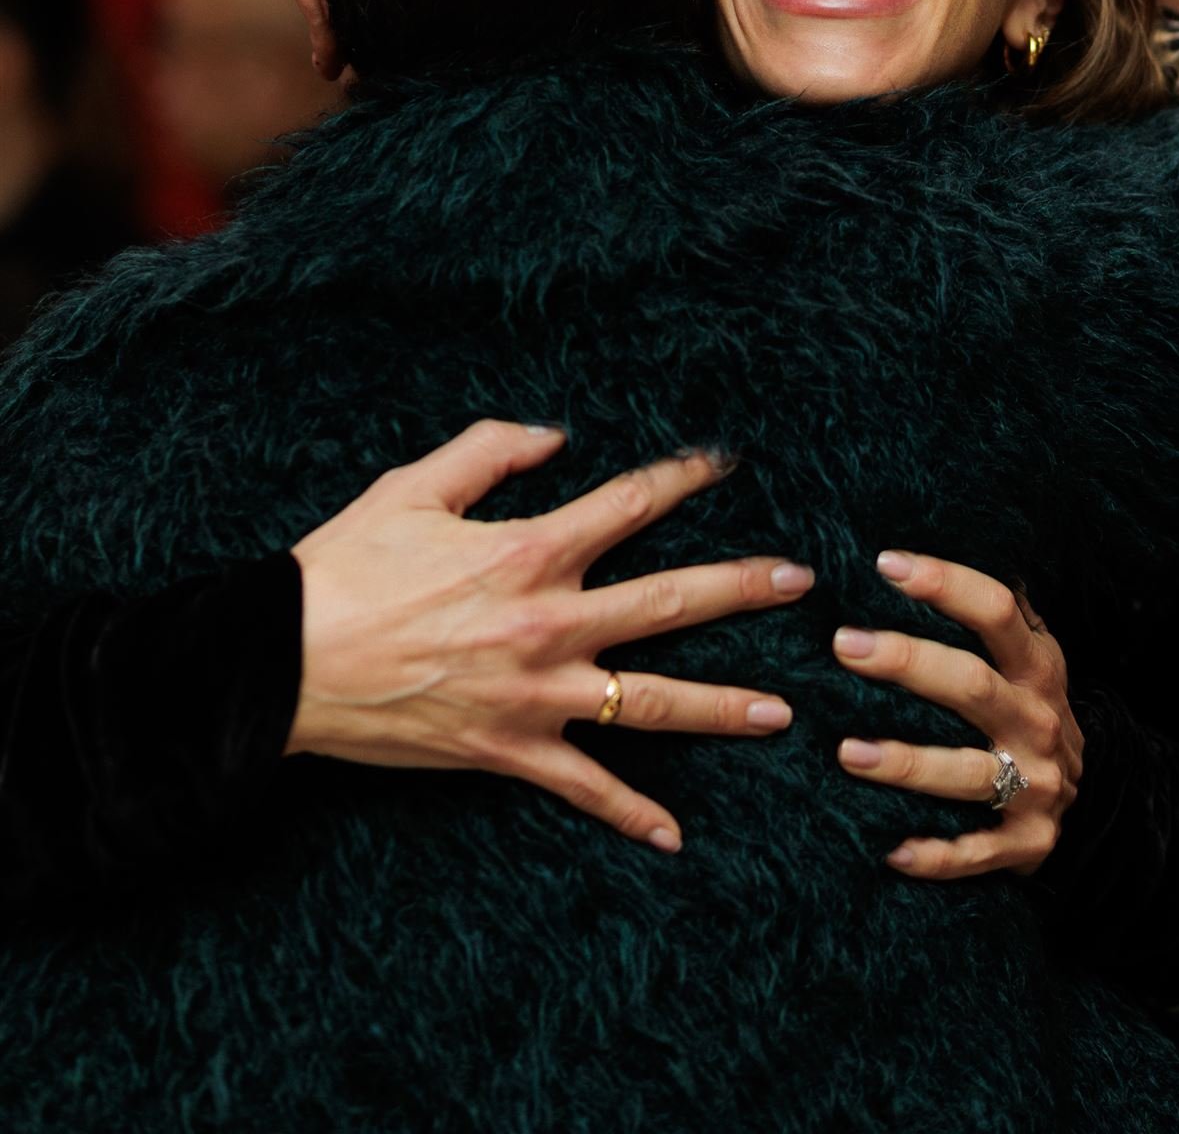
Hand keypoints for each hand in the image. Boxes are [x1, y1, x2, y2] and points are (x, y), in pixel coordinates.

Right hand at [289, 419, 812, 852]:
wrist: (282, 664)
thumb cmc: (345, 567)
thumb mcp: (413, 486)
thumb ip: (491, 449)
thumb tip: (557, 436)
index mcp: (528, 550)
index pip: (629, 505)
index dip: (683, 478)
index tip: (726, 462)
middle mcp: (548, 623)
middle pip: (671, 603)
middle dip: (744, 589)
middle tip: (803, 585)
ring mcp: (534, 696)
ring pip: (651, 704)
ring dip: (723, 708)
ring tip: (783, 714)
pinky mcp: (507, 752)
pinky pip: (584, 789)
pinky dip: (630, 815)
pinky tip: (675, 836)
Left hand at [833, 551, 1080, 878]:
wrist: (1095, 803)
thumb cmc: (1029, 711)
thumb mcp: (1030, 659)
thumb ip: (994, 614)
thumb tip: (930, 546)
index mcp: (1037, 669)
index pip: (996, 613)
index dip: (945, 583)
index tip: (885, 564)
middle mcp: (1038, 723)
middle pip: (972, 686)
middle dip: (907, 663)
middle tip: (843, 646)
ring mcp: (1035, 787)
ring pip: (967, 774)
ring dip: (907, 764)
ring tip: (847, 751)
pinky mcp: (1025, 845)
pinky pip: (974, 853)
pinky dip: (934, 855)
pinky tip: (889, 849)